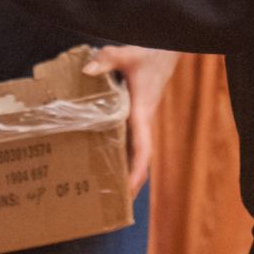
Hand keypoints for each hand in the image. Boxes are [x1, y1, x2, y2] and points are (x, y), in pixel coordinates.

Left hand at [84, 44, 180, 191]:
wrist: (166, 50)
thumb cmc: (151, 54)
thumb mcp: (128, 54)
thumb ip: (108, 59)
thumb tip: (87, 71)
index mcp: (142, 112)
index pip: (143, 149)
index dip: (136, 171)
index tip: (128, 190)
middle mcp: (142, 121)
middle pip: (138, 159)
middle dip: (129, 181)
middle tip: (112, 202)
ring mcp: (139, 119)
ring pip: (133, 151)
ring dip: (123, 169)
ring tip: (104, 188)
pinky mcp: (134, 113)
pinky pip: (128, 138)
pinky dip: (119, 152)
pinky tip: (101, 156)